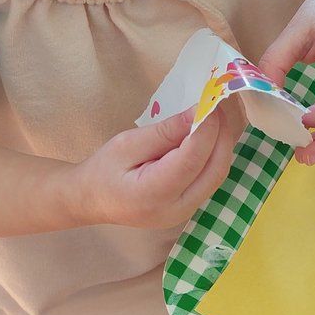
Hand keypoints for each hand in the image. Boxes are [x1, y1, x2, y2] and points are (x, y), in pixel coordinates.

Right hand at [73, 104, 240, 228]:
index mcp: (153, 195)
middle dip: (222, 135)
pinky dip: (215, 154)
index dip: (207, 129)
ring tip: (217, 115)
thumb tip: (197, 112)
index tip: (211, 102)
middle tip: (218, 104)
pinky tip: (210, 134)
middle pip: (214, 170)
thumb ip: (164, 132)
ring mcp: (186, 212)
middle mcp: (176, 209)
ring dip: (222, 143)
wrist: (92, 200)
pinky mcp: (190, 206)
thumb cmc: (103, 170)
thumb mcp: (127, 144)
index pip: (191, 160)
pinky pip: (211, 178)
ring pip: (218, 175)